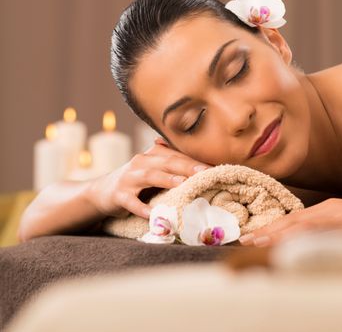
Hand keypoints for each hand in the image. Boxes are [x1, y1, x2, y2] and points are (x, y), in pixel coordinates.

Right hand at [87, 137, 212, 219]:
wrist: (100, 192)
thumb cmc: (137, 181)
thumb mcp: (155, 169)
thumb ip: (175, 164)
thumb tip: (206, 166)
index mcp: (152, 154)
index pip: (177, 155)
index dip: (195, 159)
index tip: (215, 165)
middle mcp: (141, 162)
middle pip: (167, 162)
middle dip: (187, 166)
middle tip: (205, 171)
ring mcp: (128, 178)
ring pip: (150, 176)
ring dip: (167, 179)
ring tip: (183, 183)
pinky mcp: (119, 195)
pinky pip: (131, 202)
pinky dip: (141, 208)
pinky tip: (153, 214)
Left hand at [238, 198, 341, 246]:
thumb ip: (328, 231)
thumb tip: (303, 243)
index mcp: (330, 209)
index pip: (294, 220)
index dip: (272, 229)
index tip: (251, 238)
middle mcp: (333, 209)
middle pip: (294, 221)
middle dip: (268, 232)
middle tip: (243, 242)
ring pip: (304, 225)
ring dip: (279, 235)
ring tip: (257, 243)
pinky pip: (324, 232)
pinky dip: (304, 238)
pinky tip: (288, 246)